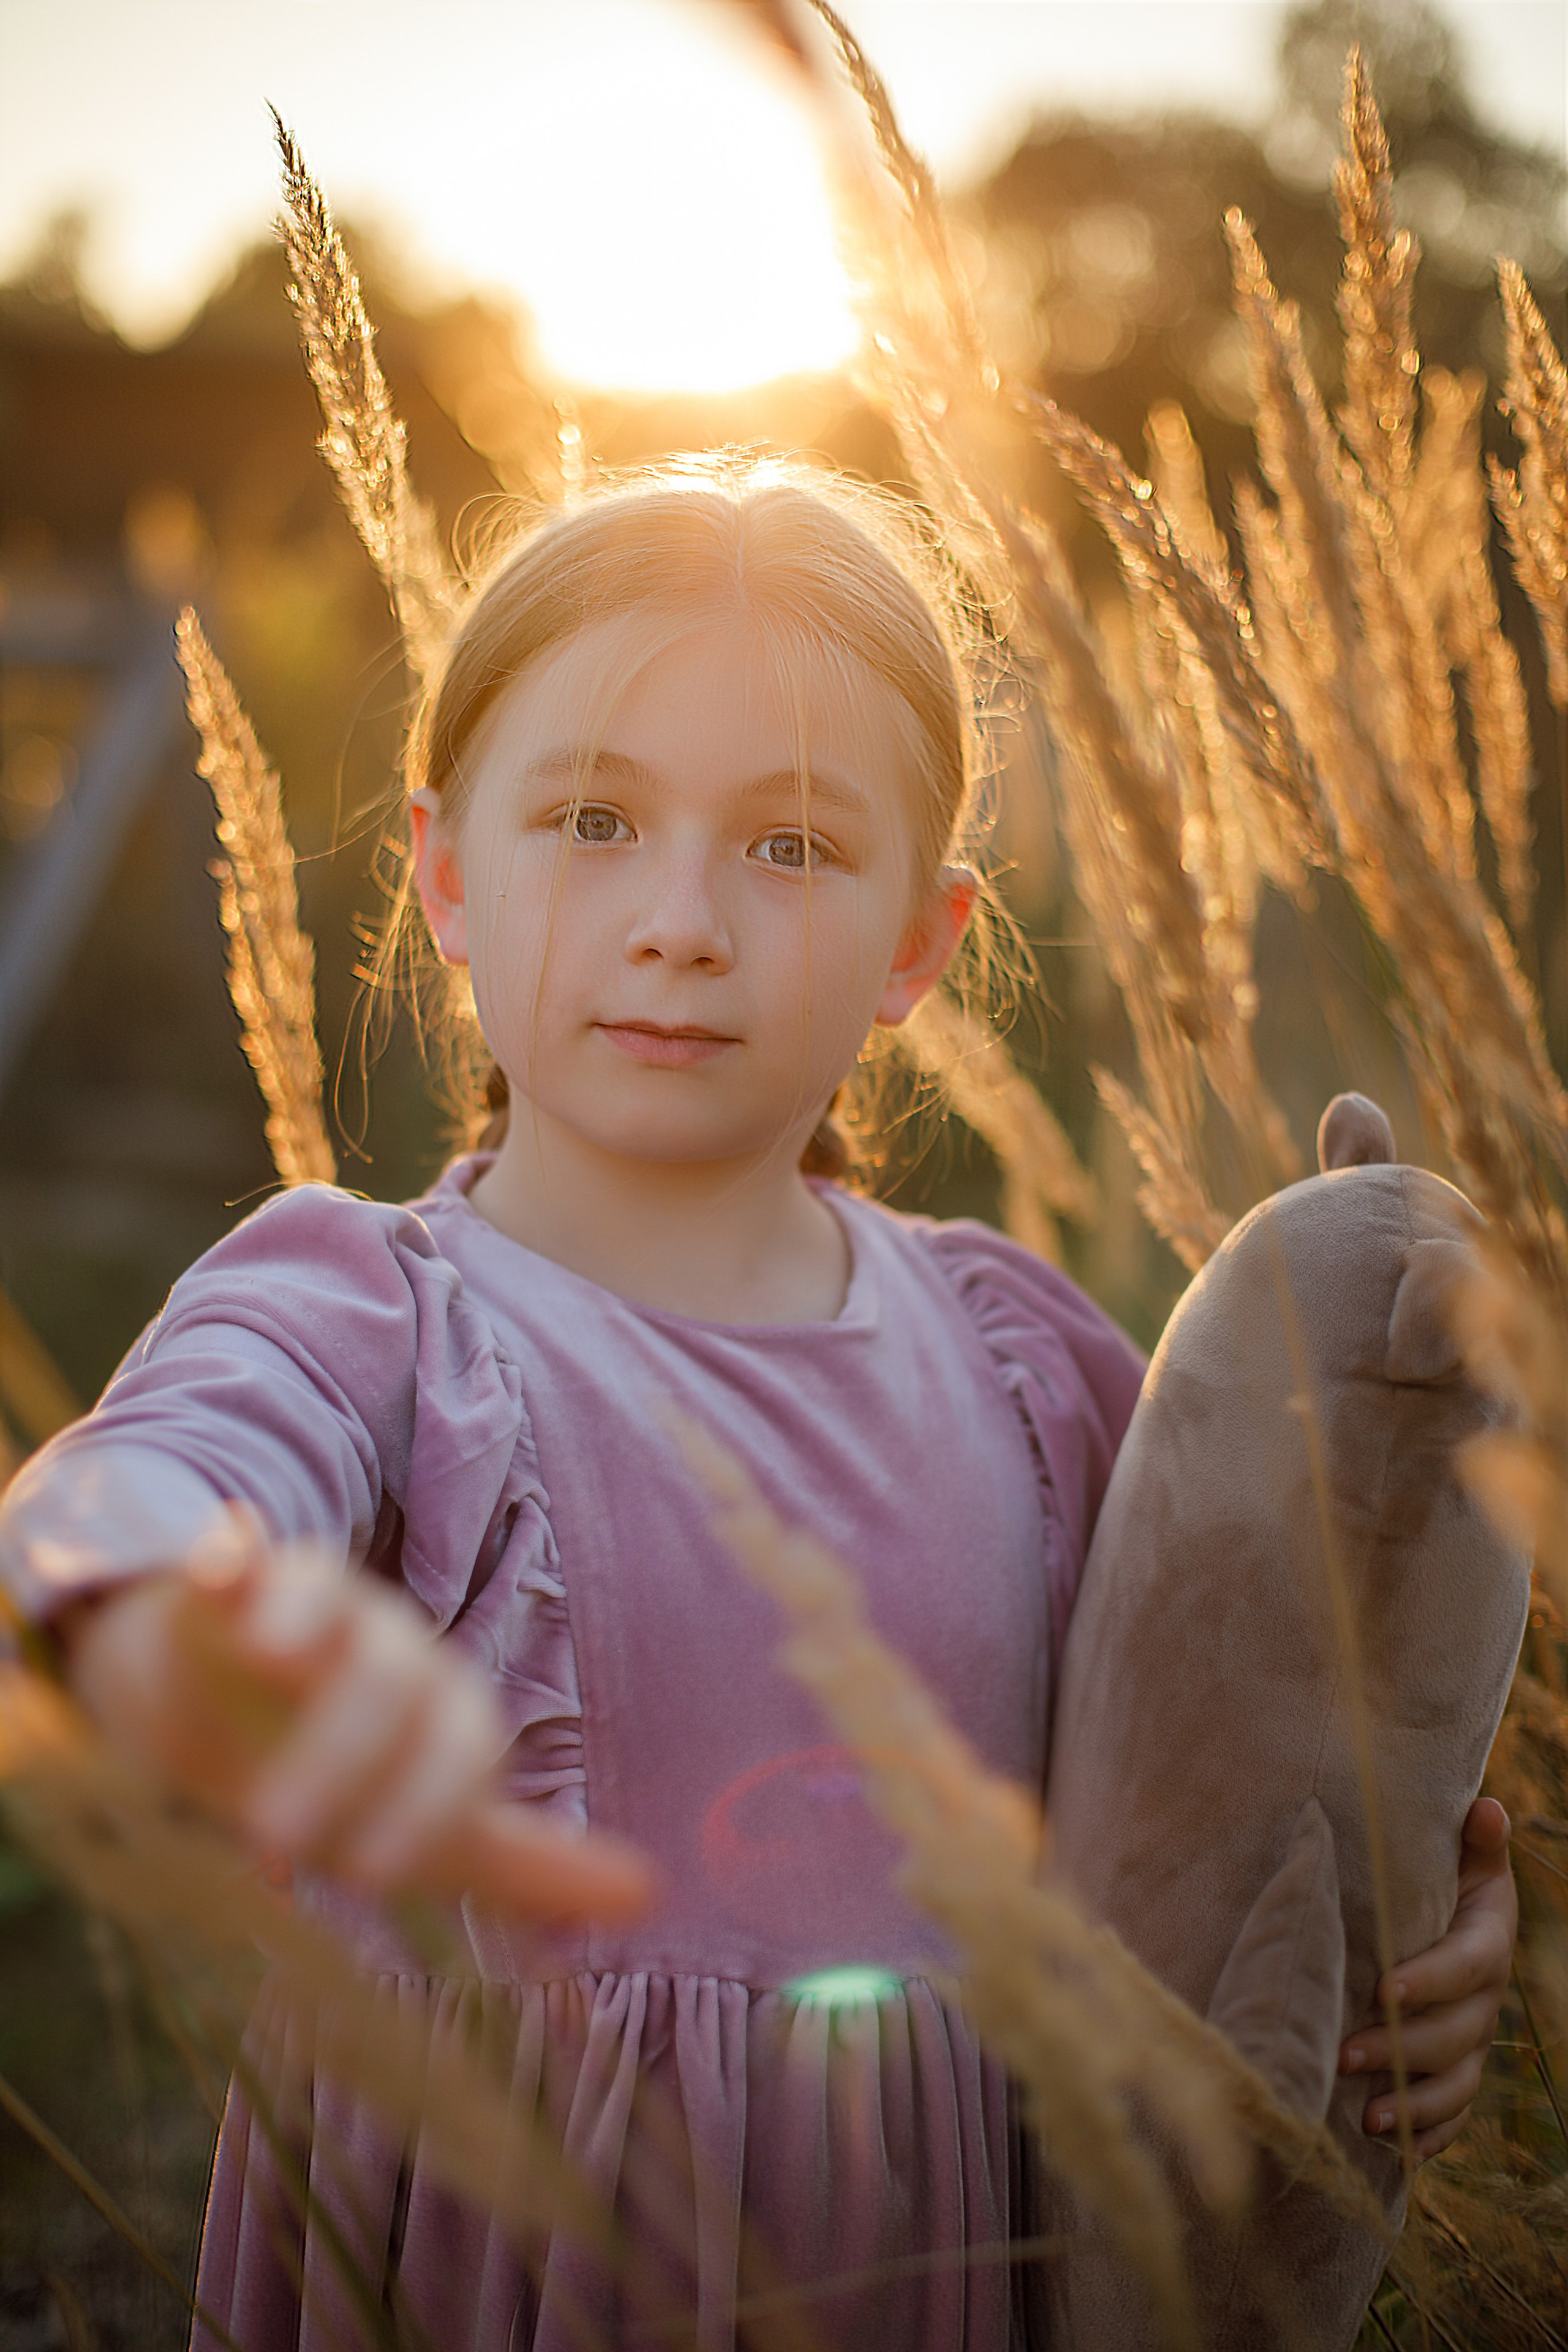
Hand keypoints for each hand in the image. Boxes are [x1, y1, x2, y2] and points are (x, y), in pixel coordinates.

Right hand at [62, 1525, 650, 1926]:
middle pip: (389, 1683)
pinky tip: (222, 1566)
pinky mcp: (238, 1587)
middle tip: (281, 1839)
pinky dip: (232, 1560)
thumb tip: (648, 1895)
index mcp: (446, 1713)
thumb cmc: (355, 1779)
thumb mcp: (438, 1834)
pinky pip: (240, 1563)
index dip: (427, 1807)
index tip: (376, 1876)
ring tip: (266, 1653)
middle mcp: (392, 1650)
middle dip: (342, 1755)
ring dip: (295, 1629)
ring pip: (326, 1605)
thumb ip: (529, 1867)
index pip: (462, 1751)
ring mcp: (317, 1611)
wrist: (238, 1710)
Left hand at [1338, 1796, 1516, 2161]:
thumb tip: (1486, 1808)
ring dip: (1412, 2105)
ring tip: (1365, 2118)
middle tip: (1344, 2055)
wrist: (1440, 1916)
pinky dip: (1427, 2137)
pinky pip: (1451, 2118)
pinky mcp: (1455, 2078)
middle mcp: (1484, 2001)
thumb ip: (1471, 1839)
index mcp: (1486, 1942)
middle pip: (1455, 2035)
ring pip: (1454, 2086)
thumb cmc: (1437, 1877)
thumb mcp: (1456, 1855)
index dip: (1429, 1981)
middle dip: (1402, 2050)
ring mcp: (1472, 2045)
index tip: (1382, 1990)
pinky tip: (1395, 2153)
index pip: (1466, 1967)